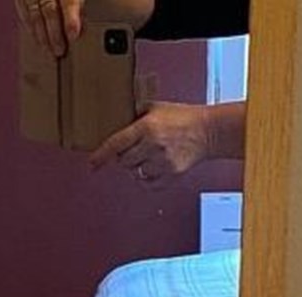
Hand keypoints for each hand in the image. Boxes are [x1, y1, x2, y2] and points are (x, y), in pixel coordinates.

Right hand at [14, 0, 83, 56]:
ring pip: (32, 12)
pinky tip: (34, 33)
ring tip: (47, 48)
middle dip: (53, 33)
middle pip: (48, 9)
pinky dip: (28, 22)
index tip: (74, 34)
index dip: (71, 18)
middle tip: (59, 50)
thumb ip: (78, 0)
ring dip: (39, 33)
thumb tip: (83, 13)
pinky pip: (21, 8)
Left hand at [90, 103, 216, 182]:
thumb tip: (112, 117)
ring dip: (138, 166)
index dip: (101, 155)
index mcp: (147, 127)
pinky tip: (156, 166)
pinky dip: (149, 178)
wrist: (209, 130)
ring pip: (136, 172)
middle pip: (124, 161)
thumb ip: (135, 114)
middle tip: (137, 148)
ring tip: (151, 154)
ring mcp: (163, 161)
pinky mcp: (172, 173)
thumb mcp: (156, 108)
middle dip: (126, 157)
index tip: (92, 164)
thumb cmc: (183, 117)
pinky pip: (149, 183)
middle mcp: (154, 145)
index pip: (116, 144)